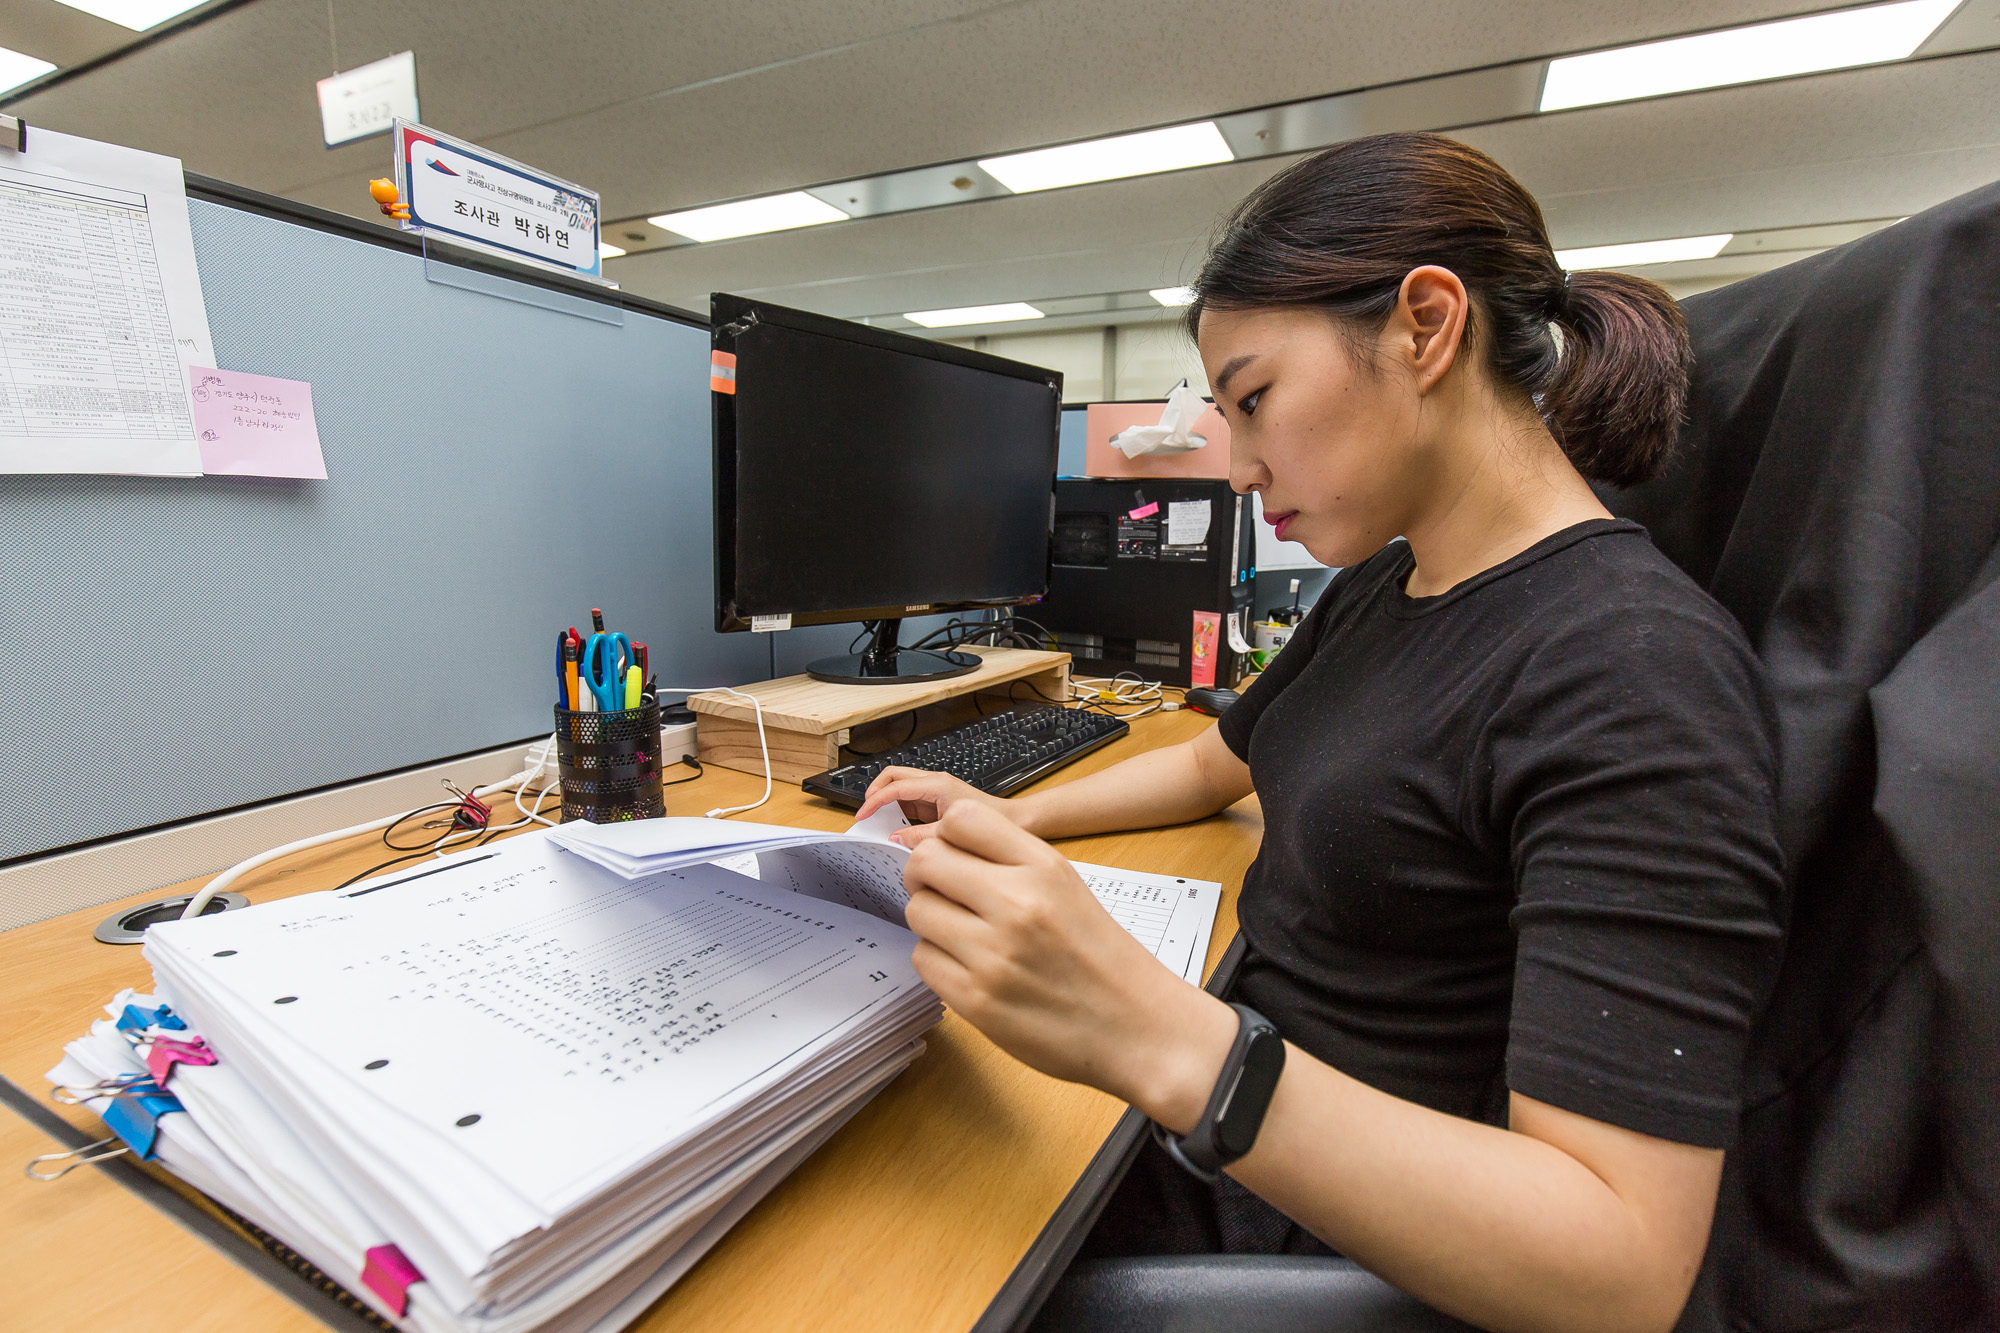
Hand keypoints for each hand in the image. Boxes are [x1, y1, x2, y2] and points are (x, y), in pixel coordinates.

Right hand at [855, 767, 1035, 847]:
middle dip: (875, 791)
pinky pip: (909, 800)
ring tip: (877, 822)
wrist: (1014, 819)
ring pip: (899, 786)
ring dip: (886, 801)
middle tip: (865, 812)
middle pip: (893, 776)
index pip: (895, 786)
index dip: (875, 800)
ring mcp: (934, 789)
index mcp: (937, 784)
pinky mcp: (935, 800)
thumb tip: (896, 838)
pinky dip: (898, 811)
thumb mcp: (950, 832)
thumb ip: (921, 836)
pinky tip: (896, 827)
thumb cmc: (991, 820)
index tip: (863, 815)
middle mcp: (934, 782)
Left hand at [900, 802, 1235, 1123]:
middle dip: (924, 875)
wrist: (1138, 1027)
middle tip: (942, 894)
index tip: (949, 854)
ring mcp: (994, 954)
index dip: (944, 835)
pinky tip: (967, 967)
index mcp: (1044, 868)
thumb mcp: (1067, 886)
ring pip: (918, 911)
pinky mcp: (977, 1000)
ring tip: (961, 935)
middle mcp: (1017, 904)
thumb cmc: (1103, 958)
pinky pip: (923, 960)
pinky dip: (938, 961)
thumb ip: (1009, 861)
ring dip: (931, 921)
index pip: (959, 819)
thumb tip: (940, 847)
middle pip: (925, 861)